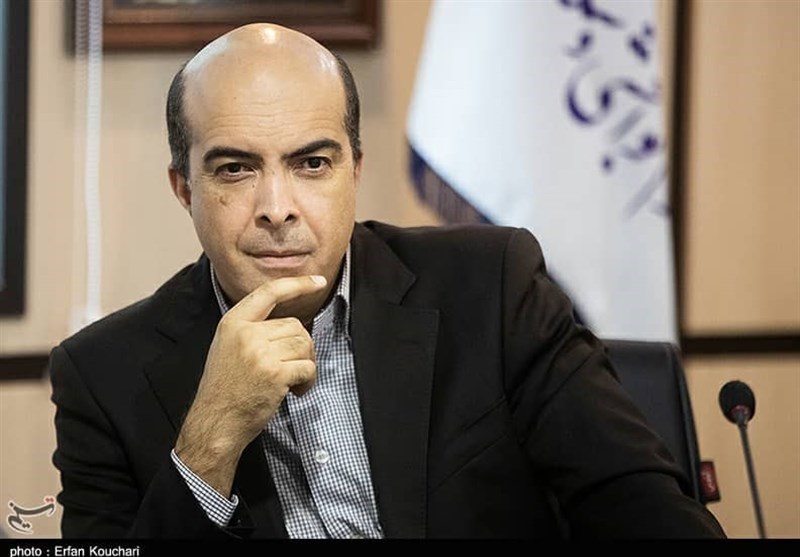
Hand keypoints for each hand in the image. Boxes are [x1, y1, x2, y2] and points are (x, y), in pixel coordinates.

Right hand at [175, 275, 326, 495]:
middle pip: (296, 326)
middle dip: (301, 347)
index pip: (270, 292)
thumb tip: (292, 325)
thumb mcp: (227, 346)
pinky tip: (296, 391)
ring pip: (304, 345)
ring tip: (291, 381)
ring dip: (305, 364)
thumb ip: (253, 329)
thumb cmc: (225, 388)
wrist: (215, 422)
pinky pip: (308, 367)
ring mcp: (261, 353)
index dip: (297, 284)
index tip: (318, 281)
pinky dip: (308, 381)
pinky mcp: (275, 373)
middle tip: (291, 368)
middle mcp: (247, 333)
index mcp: (234, 322)